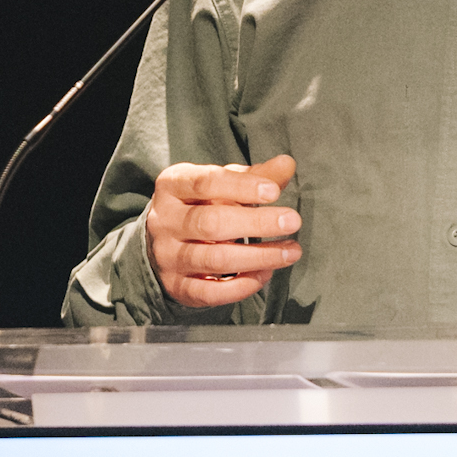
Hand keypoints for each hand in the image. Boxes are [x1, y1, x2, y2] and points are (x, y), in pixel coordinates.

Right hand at [146, 155, 300, 310]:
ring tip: (291, 251)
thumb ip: (256, 175)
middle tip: (293, 221)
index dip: (242, 186)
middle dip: (256, 223)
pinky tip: (266, 273)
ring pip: (214, 259)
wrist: (167, 241)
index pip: (206, 182)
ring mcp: (167, 256)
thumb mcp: (223, 183)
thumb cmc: (203, 203)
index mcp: (172, 185)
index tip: (274, 191)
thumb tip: (288, 164)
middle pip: (210, 223)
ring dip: (259, 257)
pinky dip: (242, 286)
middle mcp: (163, 220)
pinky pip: (210, 292)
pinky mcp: (176, 286)